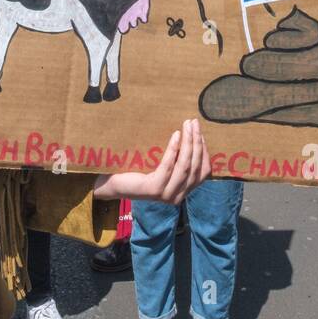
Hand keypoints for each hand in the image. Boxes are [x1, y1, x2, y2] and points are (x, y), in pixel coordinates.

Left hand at [93, 119, 209, 204]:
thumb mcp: (163, 165)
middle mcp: (178, 196)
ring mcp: (166, 194)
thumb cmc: (138, 170)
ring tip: (187, 125)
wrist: (113, 183)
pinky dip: (174, 149)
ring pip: (185, 166)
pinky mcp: (154, 189)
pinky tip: (175, 135)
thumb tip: (193, 135)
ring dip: (188, 143)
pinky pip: (168, 166)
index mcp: (183, 191)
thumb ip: (178, 159)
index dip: (204, 151)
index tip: (200, 132)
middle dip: (197, 142)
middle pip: (196, 167)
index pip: (204, 172)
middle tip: (194, 122)